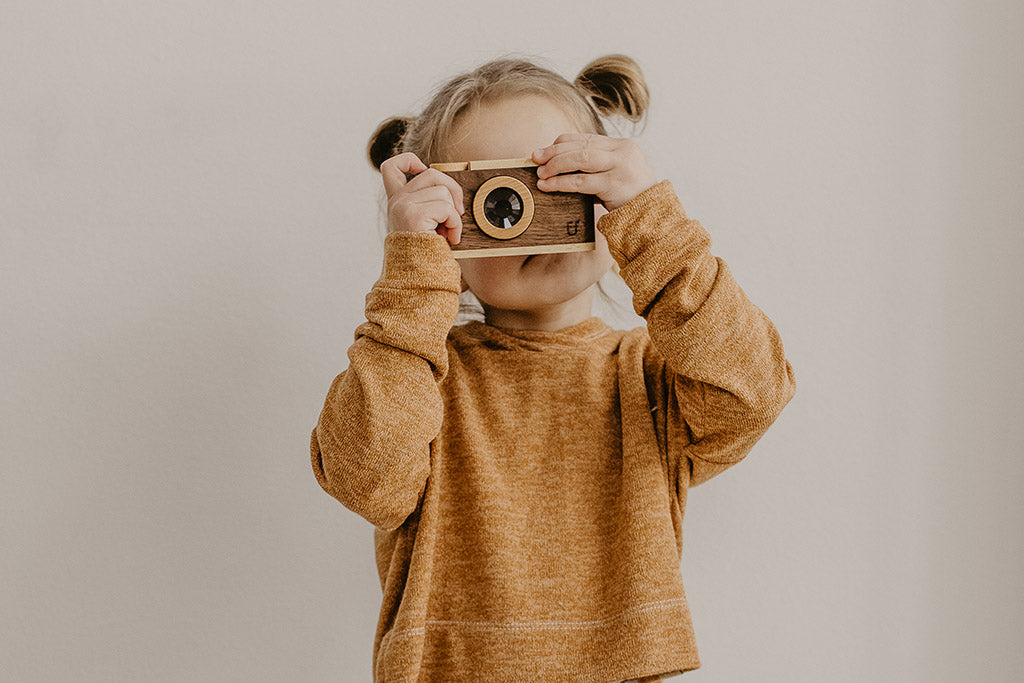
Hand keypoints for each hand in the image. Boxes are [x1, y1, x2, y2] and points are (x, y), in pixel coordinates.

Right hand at [380, 152, 464, 245]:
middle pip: (432, 173)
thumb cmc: (426, 254)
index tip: (423, 170)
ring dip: (454, 215)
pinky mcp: (414, 215)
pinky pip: (447, 208)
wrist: (418, 278)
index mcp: (397, 201)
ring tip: (448, 232)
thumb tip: (450, 190)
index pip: (391, 166)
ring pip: (443, 192)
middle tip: (456, 213)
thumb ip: (429, 203)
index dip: (410, 160)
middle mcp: (396, 201)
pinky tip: (449, 238)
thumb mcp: (426, 223)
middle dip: (453, 190)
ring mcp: (403, 206)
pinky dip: (455, 224)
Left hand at [531, 133, 658, 212]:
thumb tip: (559, 163)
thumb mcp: (615, 175)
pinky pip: (581, 181)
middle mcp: (623, 151)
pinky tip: (548, 185)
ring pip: (580, 159)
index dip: (562, 143)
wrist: (652, 217)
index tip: (545, 151)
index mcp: (622, 145)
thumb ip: (596, 166)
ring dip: (556, 165)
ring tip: (540, 173)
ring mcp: (620, 166)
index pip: (586, 138)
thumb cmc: (629, 198)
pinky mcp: (614, 184)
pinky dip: (561, 182)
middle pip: (581, 146)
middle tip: (535, 158)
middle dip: (554, 152)